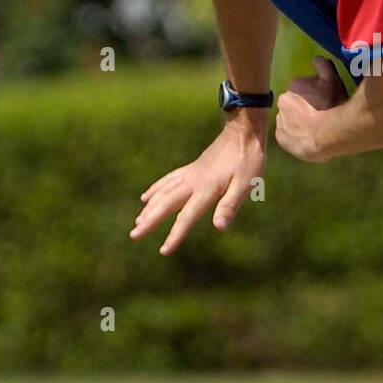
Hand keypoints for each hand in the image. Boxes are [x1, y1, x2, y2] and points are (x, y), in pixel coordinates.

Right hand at [131, 115, 266, 254]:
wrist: (243, 130)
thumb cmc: (248, 159)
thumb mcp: (246, 184)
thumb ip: (230, 205)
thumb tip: (218, 227)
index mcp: (206, 189)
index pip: (186, 216)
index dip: (175, 235)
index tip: (163, 251)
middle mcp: (193, 182)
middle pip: (166, 204)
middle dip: (150, 221)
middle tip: (134, 235)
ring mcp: (190, 174)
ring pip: (164, 192)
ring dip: (149, 208)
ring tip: (137, 221)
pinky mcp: (192, 168)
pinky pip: (168, 180)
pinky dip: (155, 189)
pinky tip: (147, 196)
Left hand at [275, 58, 348, 161]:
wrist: (327, 134)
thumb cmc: (331, 105)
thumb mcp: (332, 81)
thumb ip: (323, 66)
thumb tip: (316, 59)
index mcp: (294, 86)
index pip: (301, 90)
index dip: (312, 97)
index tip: (321, 103)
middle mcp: (283, 101)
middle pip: (294, 105)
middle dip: (303, 109)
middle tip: (318, 116)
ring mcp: (280, 120)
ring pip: (289, 120)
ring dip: (297, 123)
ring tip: (313, 130)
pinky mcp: (280, 137)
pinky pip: (286, 136)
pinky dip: (294, 137)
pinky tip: (306, 139)